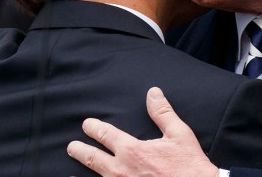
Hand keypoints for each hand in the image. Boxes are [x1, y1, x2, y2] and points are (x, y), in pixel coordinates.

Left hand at [67, 87, 218, 176]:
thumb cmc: (189, 165)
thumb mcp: (179, 134)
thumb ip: (162, 113)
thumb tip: (153, 93)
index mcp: (133, 151)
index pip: (106, 135)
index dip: (94, 128)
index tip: (87, 124)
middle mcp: (122, 170)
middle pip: (93, 159)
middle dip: (80, 151)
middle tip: (72, 146)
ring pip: (98, 176)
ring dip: (84, 169)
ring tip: (74, 168)